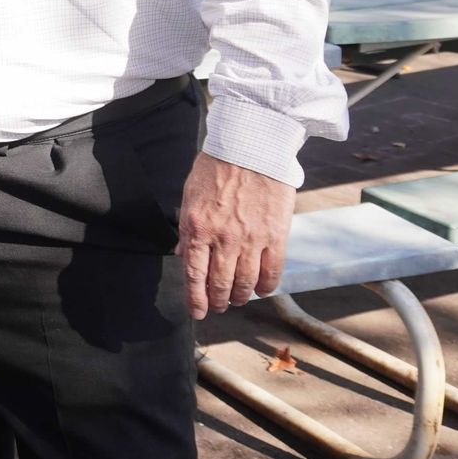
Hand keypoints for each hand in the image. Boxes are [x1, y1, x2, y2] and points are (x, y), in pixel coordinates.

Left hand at [175, 152, 293, 319]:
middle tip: (217, 306)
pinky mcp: (275, 236)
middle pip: (220, 284)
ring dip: (240, 297)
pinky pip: (272, 272)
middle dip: (217, 301)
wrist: (251, 146)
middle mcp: (222, 238)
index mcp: (197, 227)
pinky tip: (261, 289)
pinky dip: (266, 287)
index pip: (193, 275)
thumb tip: (182, 256)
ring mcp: (251, 239)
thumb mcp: (190, 195)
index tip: (197, 312)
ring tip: (237, 298)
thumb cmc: (217, 167)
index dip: (195, 299)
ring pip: (245, 283)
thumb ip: (187, 229)